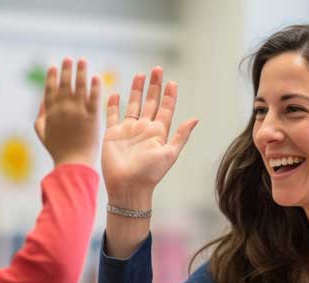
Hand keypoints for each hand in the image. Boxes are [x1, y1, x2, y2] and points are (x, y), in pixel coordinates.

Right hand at [34, 58, 100, 165]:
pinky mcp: (92, 117)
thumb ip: (41, 116)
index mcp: (50, 112)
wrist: (74, 163)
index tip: (53, 67)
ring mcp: (78, 112)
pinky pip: (94, 97)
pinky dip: (95, 86)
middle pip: (65, 84)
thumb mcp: (42, 133)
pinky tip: (96, 77)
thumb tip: (42, 101)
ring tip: (82, 61)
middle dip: (66, 70)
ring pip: (79, 87)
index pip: (50, 90)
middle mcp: (63, 109)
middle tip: (68, 59)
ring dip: (80, 72)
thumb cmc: (58, 151)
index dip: (51, 77)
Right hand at [101, 66, 197, 207]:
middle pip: (150, 102)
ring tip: (140, 74)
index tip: (172, 82)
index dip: (169, 95)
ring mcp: (128, 130)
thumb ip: (181, 136)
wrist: (128, 187)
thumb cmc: (150, 174)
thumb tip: (196, 119)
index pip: (166, 109)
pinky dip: (113, 104)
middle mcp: (144, 128)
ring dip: (136, 90)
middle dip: (154, 86)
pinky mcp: (113, 134)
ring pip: (133, 104)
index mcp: (158, 132)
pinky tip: (115, 93)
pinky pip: (112, 115)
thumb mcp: (169, 154)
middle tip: (157, 69)